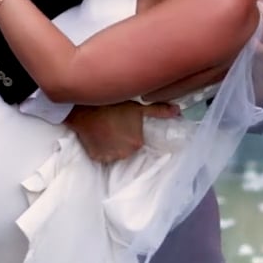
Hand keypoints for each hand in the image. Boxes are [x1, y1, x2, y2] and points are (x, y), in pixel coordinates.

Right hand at [63, 102, 178, 163]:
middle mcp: (124, 154)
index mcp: (137, 144)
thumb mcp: (138, 107)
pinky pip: (100, 156)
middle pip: (125, 149)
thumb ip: (159, 111)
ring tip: (104, 131)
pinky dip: (99, 149)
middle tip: (113, 126)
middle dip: (120, 140)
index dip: (129, 133)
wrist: (84, 108)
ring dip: (110, 145)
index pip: (136, 142)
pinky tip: (97, 136)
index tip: (122, 124)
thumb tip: (177, 111)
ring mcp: (109, 157)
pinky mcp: (95, 157)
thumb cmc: (113, 105)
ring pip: (113, 153)